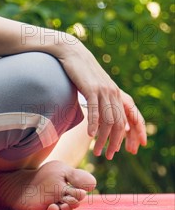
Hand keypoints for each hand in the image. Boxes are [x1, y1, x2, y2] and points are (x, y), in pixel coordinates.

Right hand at [55, 37, 146, 159]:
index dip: (137, 132)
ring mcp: (103, 90)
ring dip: (103, 138)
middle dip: (116, 142)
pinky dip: (93, 124)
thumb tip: (113, 124)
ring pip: (108, 120)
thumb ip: (105, 105)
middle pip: (120, 123)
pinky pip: (94, 110)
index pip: (133, 115)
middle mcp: (114, 93)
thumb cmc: (82, 74)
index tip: (136, 147)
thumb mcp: (97, 91)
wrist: (72, 54)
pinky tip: (90, 135)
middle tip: (109, 156)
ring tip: (97, 152)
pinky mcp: (91, 88)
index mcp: (117, 94)